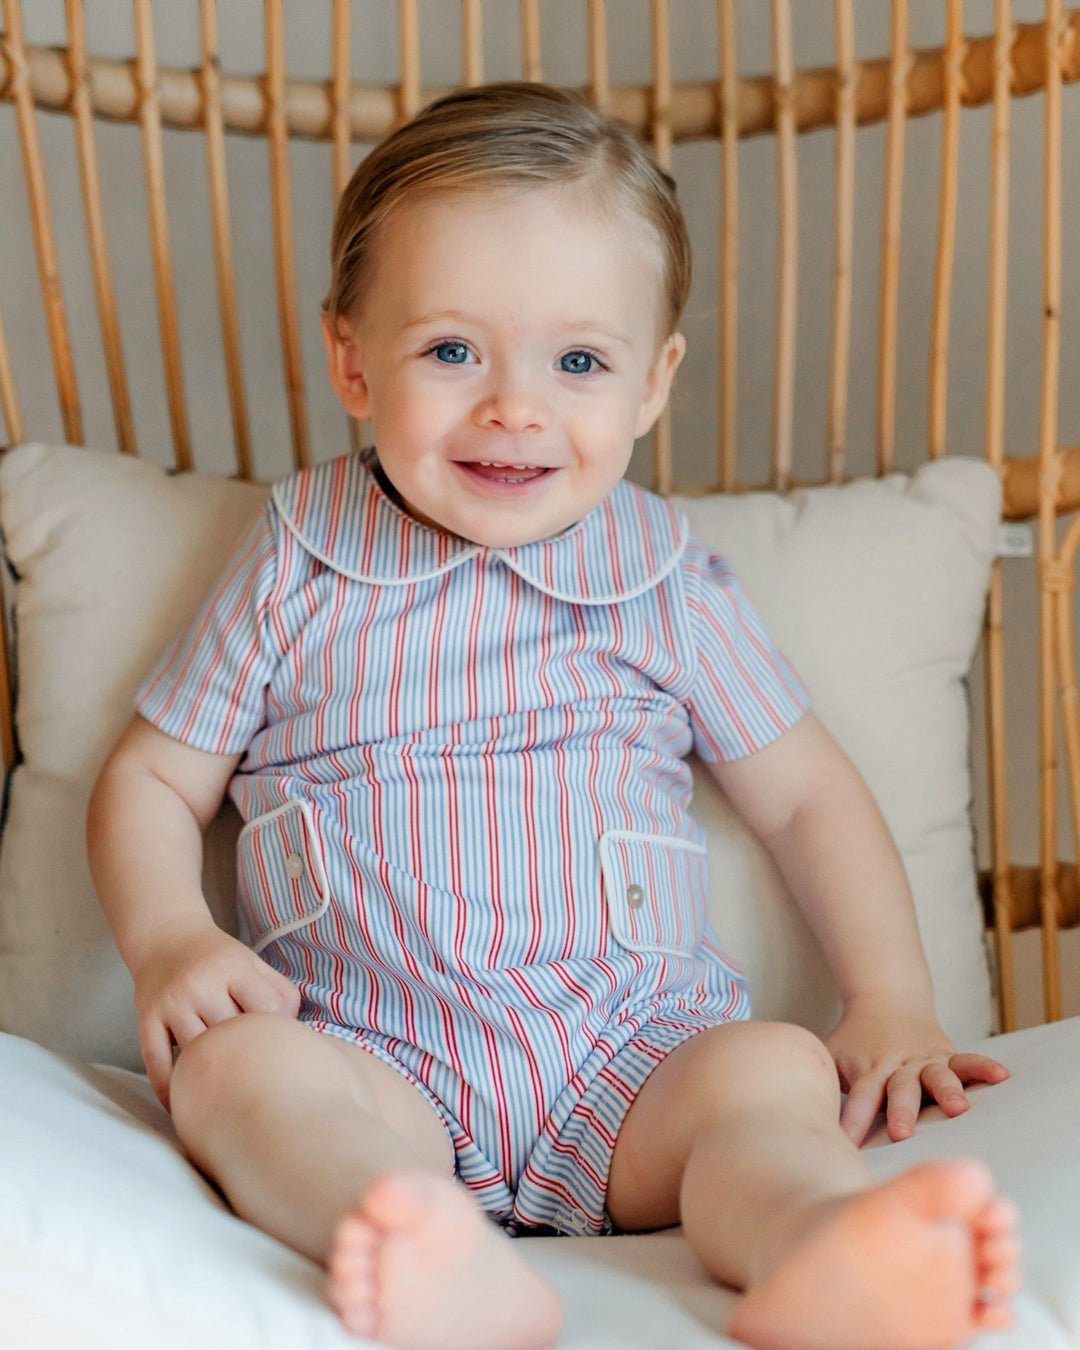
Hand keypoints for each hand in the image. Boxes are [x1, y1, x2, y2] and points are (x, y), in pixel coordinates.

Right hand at [131, 918, 299, 1108]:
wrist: (166, 937)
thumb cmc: (219, 959)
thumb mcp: (254, 963)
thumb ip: (281, 993)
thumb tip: (294, 1034)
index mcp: (233, 968)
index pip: (265, 1006)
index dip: (277, 1030)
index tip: (277, 1046)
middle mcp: (200, 985)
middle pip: (229, 1033)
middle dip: (245, 1055)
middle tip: (256, 1080)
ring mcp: (172, 1003)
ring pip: (194, 1052)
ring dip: (209, 1076)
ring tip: (226, 1097)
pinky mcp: (147, 1020)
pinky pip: (156, 1062)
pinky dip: (169, 1088)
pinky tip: (182, 1104)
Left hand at [825, 997, 1009, 1145]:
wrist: (884, 1000)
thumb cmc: (854, 1041)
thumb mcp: (832, 1057)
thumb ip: (821, 1084)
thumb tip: (800, 1120)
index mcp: (869, 1070)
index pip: (859, 1098)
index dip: (853, 1120)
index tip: (846, 1144)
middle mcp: (898, 1066)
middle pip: (899, 1090)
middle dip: (901, 1112)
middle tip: (901, 1133)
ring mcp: (925, 1060)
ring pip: (937, 1076)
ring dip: (946, 1091)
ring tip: (958, 1108)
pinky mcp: (947, 1055)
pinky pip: (968, 1060)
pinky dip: (983, 1067)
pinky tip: (1002, 1075)